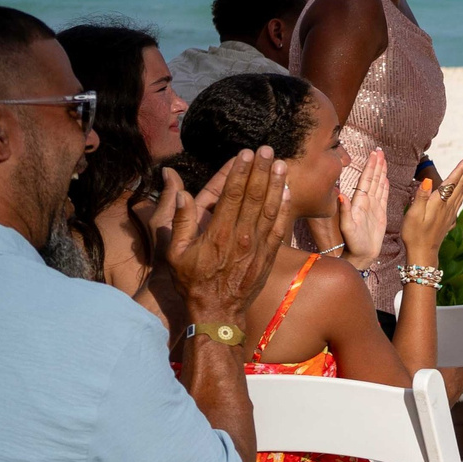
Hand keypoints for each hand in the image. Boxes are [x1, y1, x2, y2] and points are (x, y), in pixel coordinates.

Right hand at [163, 149, 290, 324]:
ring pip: (270, 208)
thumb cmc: (192, 282)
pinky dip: (285, 208)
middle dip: (261, 170)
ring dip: (276, 184)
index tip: (246, 153)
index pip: (231, 195)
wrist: (217, 312)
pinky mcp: (269, 255)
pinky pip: (280, 227)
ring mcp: (258, 246)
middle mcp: (241, 236)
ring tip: (281, 163)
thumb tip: (182, 195)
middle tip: (268, 149)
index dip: (240, 172)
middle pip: (255, 196)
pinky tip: (287, 191)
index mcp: (217, 233)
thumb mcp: (174, 254)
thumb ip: (179, 223)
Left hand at [335, 148, 388, 265]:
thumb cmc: (353, 243)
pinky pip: (383, 196)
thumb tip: (340, 194)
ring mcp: (373, 207)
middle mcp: (366, 202)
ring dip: (381, 172)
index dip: (371, 167)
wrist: (361, 255)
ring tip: (383, 160)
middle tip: (379, 151)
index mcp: (359, 202)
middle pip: (372, 179)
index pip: (366, 180)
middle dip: (376, 165)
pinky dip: (385, 186)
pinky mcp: (379, 213)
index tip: (374, 154)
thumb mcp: (348, 228)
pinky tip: (386, 178)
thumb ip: (345, 211)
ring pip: (378, 185)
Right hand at [397, 153, 462, 266]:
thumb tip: (427, 180)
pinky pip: (462, 198)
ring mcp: (451, 211)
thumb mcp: (412, 215)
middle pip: (461, 183)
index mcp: (439, 202)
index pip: (452, 181)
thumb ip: (420, 197)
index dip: (461, 168)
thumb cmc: (414, 234)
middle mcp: (448, 205)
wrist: (423, 253)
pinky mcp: (451, 217)